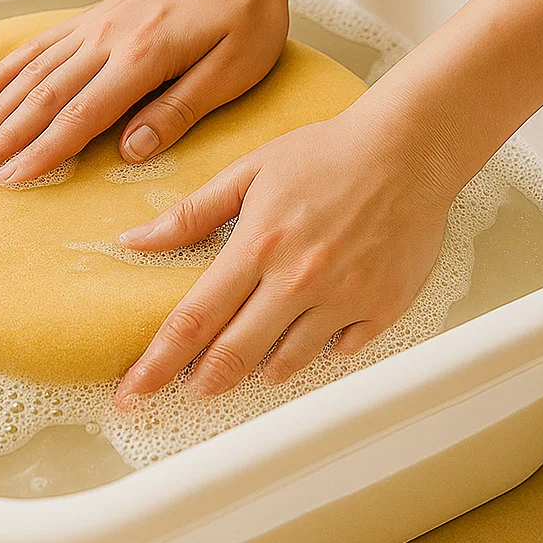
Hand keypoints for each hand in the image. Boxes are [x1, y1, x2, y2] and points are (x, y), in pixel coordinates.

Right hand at [0, 0, 293, 181]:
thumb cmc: (247, 15)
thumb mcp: (233, 70)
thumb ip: (178, 110)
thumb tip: (129, 152)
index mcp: (143, 57)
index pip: (81, 115)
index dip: (43, 152)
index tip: (11, 180)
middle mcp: (108, 38)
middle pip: (45, 95)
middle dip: (6, 136)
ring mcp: (97, 24)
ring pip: (34, 71)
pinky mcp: (96, 17)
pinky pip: (42, 43)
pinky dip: (8, 66)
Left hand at [114, 100, 458, 403]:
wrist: (408, 147)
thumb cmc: (327, 152)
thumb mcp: (249, 171)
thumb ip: (191, 213)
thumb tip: (134, 241)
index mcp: (258, 245)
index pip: (194, 319)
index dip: (158, 363)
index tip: (134, 392)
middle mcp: (298, 280)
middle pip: (235, 354)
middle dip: (201, 383)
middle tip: (185, 395)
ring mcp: (343, 297)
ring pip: (287, 362)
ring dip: (259, 370)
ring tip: (248, 364)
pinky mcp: (382, 306)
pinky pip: (341, 350)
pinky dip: (321, 349)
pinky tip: (311, 335)